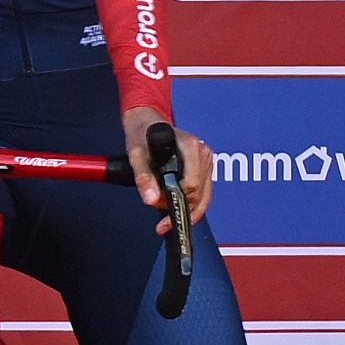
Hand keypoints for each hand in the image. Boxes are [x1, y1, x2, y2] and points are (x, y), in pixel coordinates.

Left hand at [122, 99, 197, 241]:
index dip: (176, 201)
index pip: (191, 185)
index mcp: (190, 147)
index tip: (161, 211)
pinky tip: (177, 212)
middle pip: (198, 194)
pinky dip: (191, 206)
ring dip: (186, 211)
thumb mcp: (137, 155)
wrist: (147, 124)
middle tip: (160, 217)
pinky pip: (204, 194)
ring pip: (204, 198)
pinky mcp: (205, 169)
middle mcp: (203, 153)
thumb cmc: (142, 135)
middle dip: (179, 208)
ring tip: (166, 220)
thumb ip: (143, 177)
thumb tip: (151, 198)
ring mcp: (207, 161)